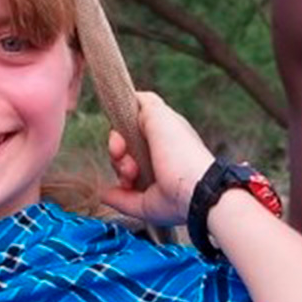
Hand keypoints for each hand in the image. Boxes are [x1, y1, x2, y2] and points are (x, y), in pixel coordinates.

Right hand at [98, 91, 215, 226]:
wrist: (193, 190)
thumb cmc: (180, 152)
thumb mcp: (161, 115)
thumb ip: (144, 103)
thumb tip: (131, 99)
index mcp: (162, 137)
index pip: (131, 129)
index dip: (120, 131)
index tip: (120, 134)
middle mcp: (157, 157)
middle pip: (123, 150)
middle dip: (118, 151)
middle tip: (123, 153)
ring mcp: (151, 181)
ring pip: (120, 172)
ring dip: (120, 170)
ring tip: (132, 173)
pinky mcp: (146, 203)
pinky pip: (121, 198)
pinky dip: (113, 194)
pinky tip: (107, 191)